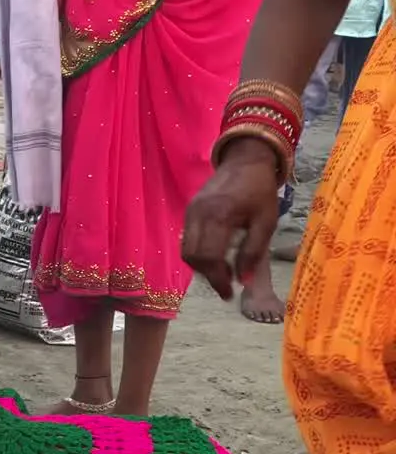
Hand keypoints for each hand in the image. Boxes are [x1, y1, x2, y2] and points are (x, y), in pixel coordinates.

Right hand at [181, 138, 281, 299]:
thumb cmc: (260, 191)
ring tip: (221, 271)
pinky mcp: (189, 211)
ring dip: (201, 266)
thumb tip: (243, 280)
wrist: (246, 161)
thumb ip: (253, 251)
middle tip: (226, 284)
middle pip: (193, 257)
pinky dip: (198, 253)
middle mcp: (199, 214)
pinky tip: (215, 255)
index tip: (229, 292)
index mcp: (220, 216)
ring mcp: (190, 212)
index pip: (209, 257)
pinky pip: (187, 239)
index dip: (218, 279)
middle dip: (208, 275)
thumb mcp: (266, 222)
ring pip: (186, 250)